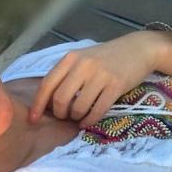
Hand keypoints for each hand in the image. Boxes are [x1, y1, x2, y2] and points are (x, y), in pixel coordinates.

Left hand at [29, 31, 161, 126]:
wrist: (138, 49)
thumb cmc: (105, 57)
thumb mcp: (81, 58)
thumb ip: (65, 75)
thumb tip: (46, 101)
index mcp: (69, 58)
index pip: (46, 84)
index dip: (38, 105)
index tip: (32, 119)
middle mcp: (82, 65)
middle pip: (60, 99)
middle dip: (59, 113)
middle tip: (64, 116)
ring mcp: (100, 75)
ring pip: (78, 107)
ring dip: (75, 117)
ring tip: (78, 117)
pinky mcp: (116, 85)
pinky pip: (97, 110)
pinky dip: (89, 120)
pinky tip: (88, 122)